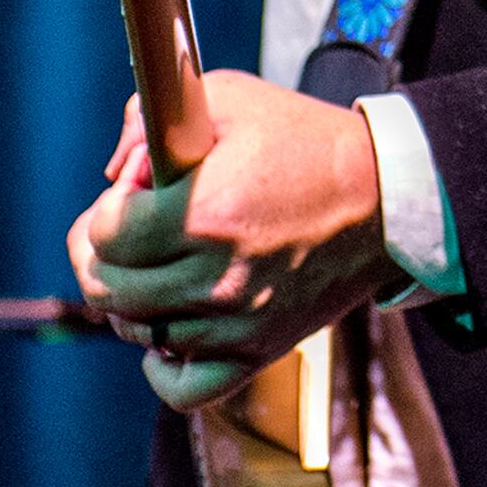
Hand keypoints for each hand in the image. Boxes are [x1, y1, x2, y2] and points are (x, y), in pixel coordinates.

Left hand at [69, 71, 393, 411]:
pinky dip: (163, 365)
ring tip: (162, 266)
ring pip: (138, 331)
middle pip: (109, 287)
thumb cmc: (304, 142)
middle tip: (133, 230)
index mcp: (205, 213)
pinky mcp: (259, 350)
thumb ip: (149, 121)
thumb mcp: (228, 97)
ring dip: (135, 299)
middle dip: (106, 253)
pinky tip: (171, 328)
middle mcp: (217, 276)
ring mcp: (237, 322)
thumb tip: (115, 173)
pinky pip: (182, 389)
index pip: (102, 235)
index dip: (108, 207)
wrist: (384, 196)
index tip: (138, 191)